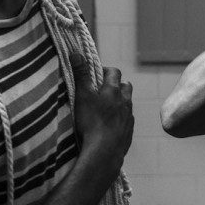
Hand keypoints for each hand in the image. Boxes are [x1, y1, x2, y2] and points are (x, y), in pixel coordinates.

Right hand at [70, 53, 132, 179]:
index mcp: (114, 91)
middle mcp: (125, 102)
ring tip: (106, 107)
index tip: (95, 74)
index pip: (114, 72)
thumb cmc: (91, 121)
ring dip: (119, 102)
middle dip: (116, 85)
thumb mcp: (82, 95)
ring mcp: (129, 118)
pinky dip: (120, 119)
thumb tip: (76, 53)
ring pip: (128, 104)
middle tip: (102, 90)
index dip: (105, 70)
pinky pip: (127, 121)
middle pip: (126, 87)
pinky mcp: (129, 132)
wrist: (105, 151)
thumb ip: (80, 74)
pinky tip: (110, 125)